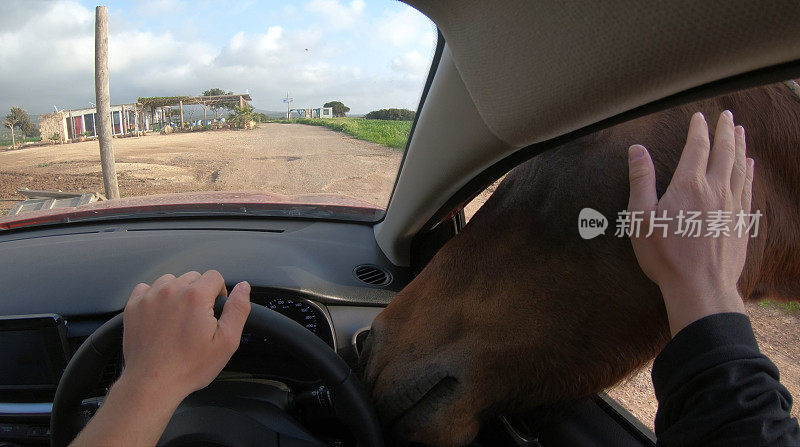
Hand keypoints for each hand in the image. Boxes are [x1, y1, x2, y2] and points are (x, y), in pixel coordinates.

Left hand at [121, 271, 250, 400]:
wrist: (152, 383)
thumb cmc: (188, 367)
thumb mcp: (226, 342)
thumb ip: (238, 309)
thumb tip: (243, 287)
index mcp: (195, 296)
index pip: (214, 276)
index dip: (219, 293)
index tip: (213, 312)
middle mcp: (171, 291)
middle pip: (193, 277)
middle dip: (198, 294)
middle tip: (196, 320)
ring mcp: (149, 297)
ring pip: (171, 281)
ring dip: (177, 294)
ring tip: (178, 318)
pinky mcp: (134, 306)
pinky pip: (147, 289)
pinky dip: (155, 298)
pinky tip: (160, 317)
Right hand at [627, 111, 753, 335]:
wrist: (701, 287)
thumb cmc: (665, 255)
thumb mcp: (641, 218)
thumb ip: (640, 180)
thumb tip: (637, 150)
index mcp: (689, 185)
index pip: (697, 147)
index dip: (699, 129)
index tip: (699, 116)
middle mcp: (716, 189)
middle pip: (724, 151)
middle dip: (725, 130)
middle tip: (727, 114)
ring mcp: (733, 204)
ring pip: (740, 166)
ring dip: (740, 145)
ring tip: (740, 131)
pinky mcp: (742, 220)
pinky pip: (748, 186)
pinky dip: (749, 170)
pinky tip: (749, 164)